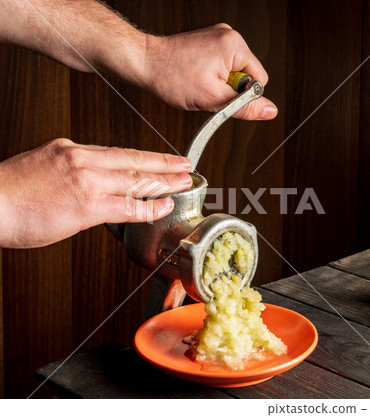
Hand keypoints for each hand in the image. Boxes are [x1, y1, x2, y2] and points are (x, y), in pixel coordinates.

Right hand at [0, 139, 191, 247]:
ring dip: (165, 182)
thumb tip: (93, 183)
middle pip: (134, 161)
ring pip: (136, 180)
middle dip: (164, 164)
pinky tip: (166, 205)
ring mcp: (87, 180)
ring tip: (185, 183)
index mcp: (71, 150)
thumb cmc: (10, 193)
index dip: (144, 158)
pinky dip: (150, 207)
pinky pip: (128, 206)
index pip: (118, 154)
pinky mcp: (87, 205)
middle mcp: (82, 159)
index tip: (161, 160)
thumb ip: (72, 172)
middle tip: (186, 166)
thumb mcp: (43, 167)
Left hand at [141, 23, 277, 119]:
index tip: (221, 96)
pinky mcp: (209, 41)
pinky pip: (222, 65)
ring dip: (220, 84)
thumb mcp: (213, 99)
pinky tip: (198, 77)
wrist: (145, 63)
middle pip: (247, 75)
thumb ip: (244, 107)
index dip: (242, 95)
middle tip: (207, 90)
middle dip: (229, 89)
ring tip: (200, 82)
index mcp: (235, 45)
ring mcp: (218, 36)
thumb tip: (270, 111)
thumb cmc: (172, 77)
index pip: (260, 79)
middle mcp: (229, 35)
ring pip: (233, 72)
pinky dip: (212, 76)